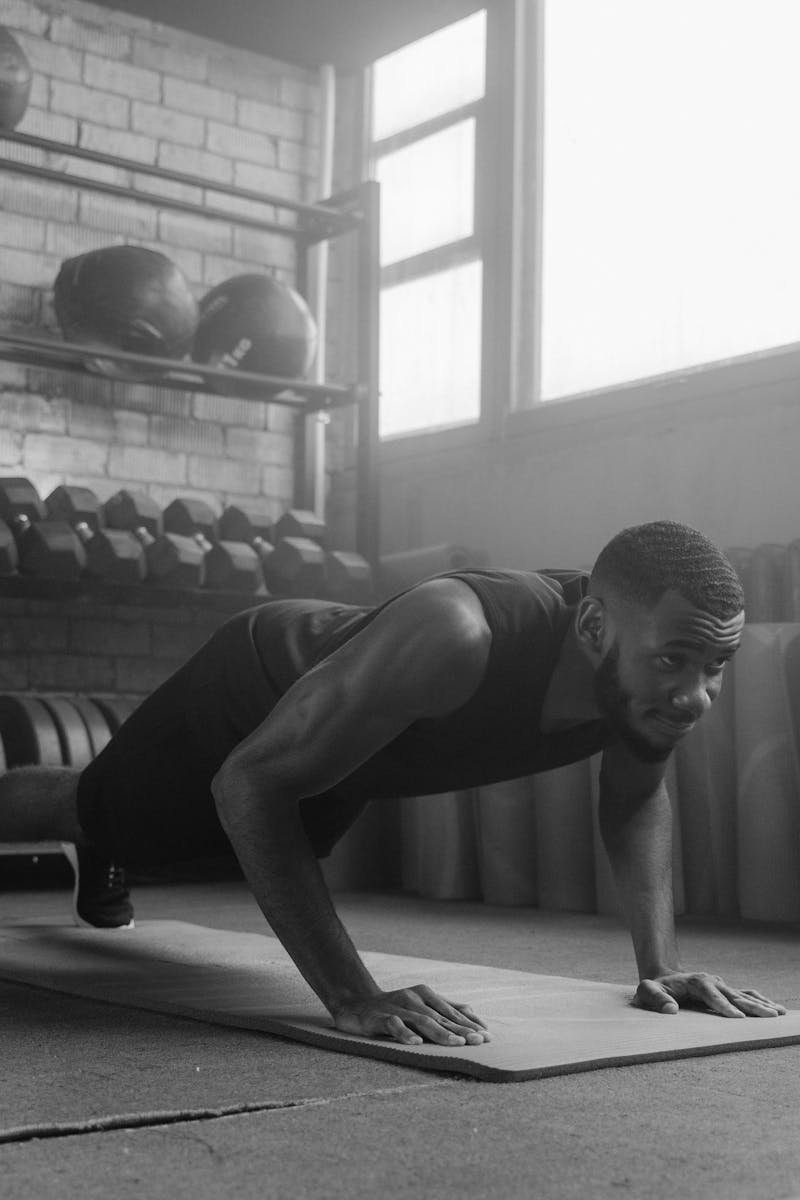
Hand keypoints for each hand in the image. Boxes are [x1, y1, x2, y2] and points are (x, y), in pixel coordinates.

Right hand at [332, 984, 490, 1045]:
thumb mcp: (420, 1005)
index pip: (452, 1011)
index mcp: (425, 995)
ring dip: (441, 1032)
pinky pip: (394, 1025)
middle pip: (441, 1017)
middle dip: (462, 1029)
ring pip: (422, 1020)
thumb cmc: (393, 1007)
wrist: (355, 1003)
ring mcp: (397, 1007)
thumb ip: (444, 1008)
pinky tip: (416, 1043)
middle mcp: (414, 998)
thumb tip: (472, 1012)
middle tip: (479, 1041)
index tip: (488, 1036)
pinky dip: (406, 1033)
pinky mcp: (380, 1017)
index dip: (470, 1023)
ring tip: (457, 1043)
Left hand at [635, 972, 786, 1017]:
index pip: (711, 994)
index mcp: (696, 981)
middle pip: (735, 994)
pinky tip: (777, 1010)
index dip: (724, 1005)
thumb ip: (656, 999)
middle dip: (752, 1006)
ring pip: (745, 994)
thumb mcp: (647, 991)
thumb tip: (671, 1010)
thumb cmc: (655, 987)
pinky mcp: (726, 991)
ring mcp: (721, 986)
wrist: (664, 977)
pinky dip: (762, 1002)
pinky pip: (747, 995)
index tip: (737, 1017)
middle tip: (770, 1017)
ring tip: (780, 1014)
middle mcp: (712, 982)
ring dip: (762, 1004)